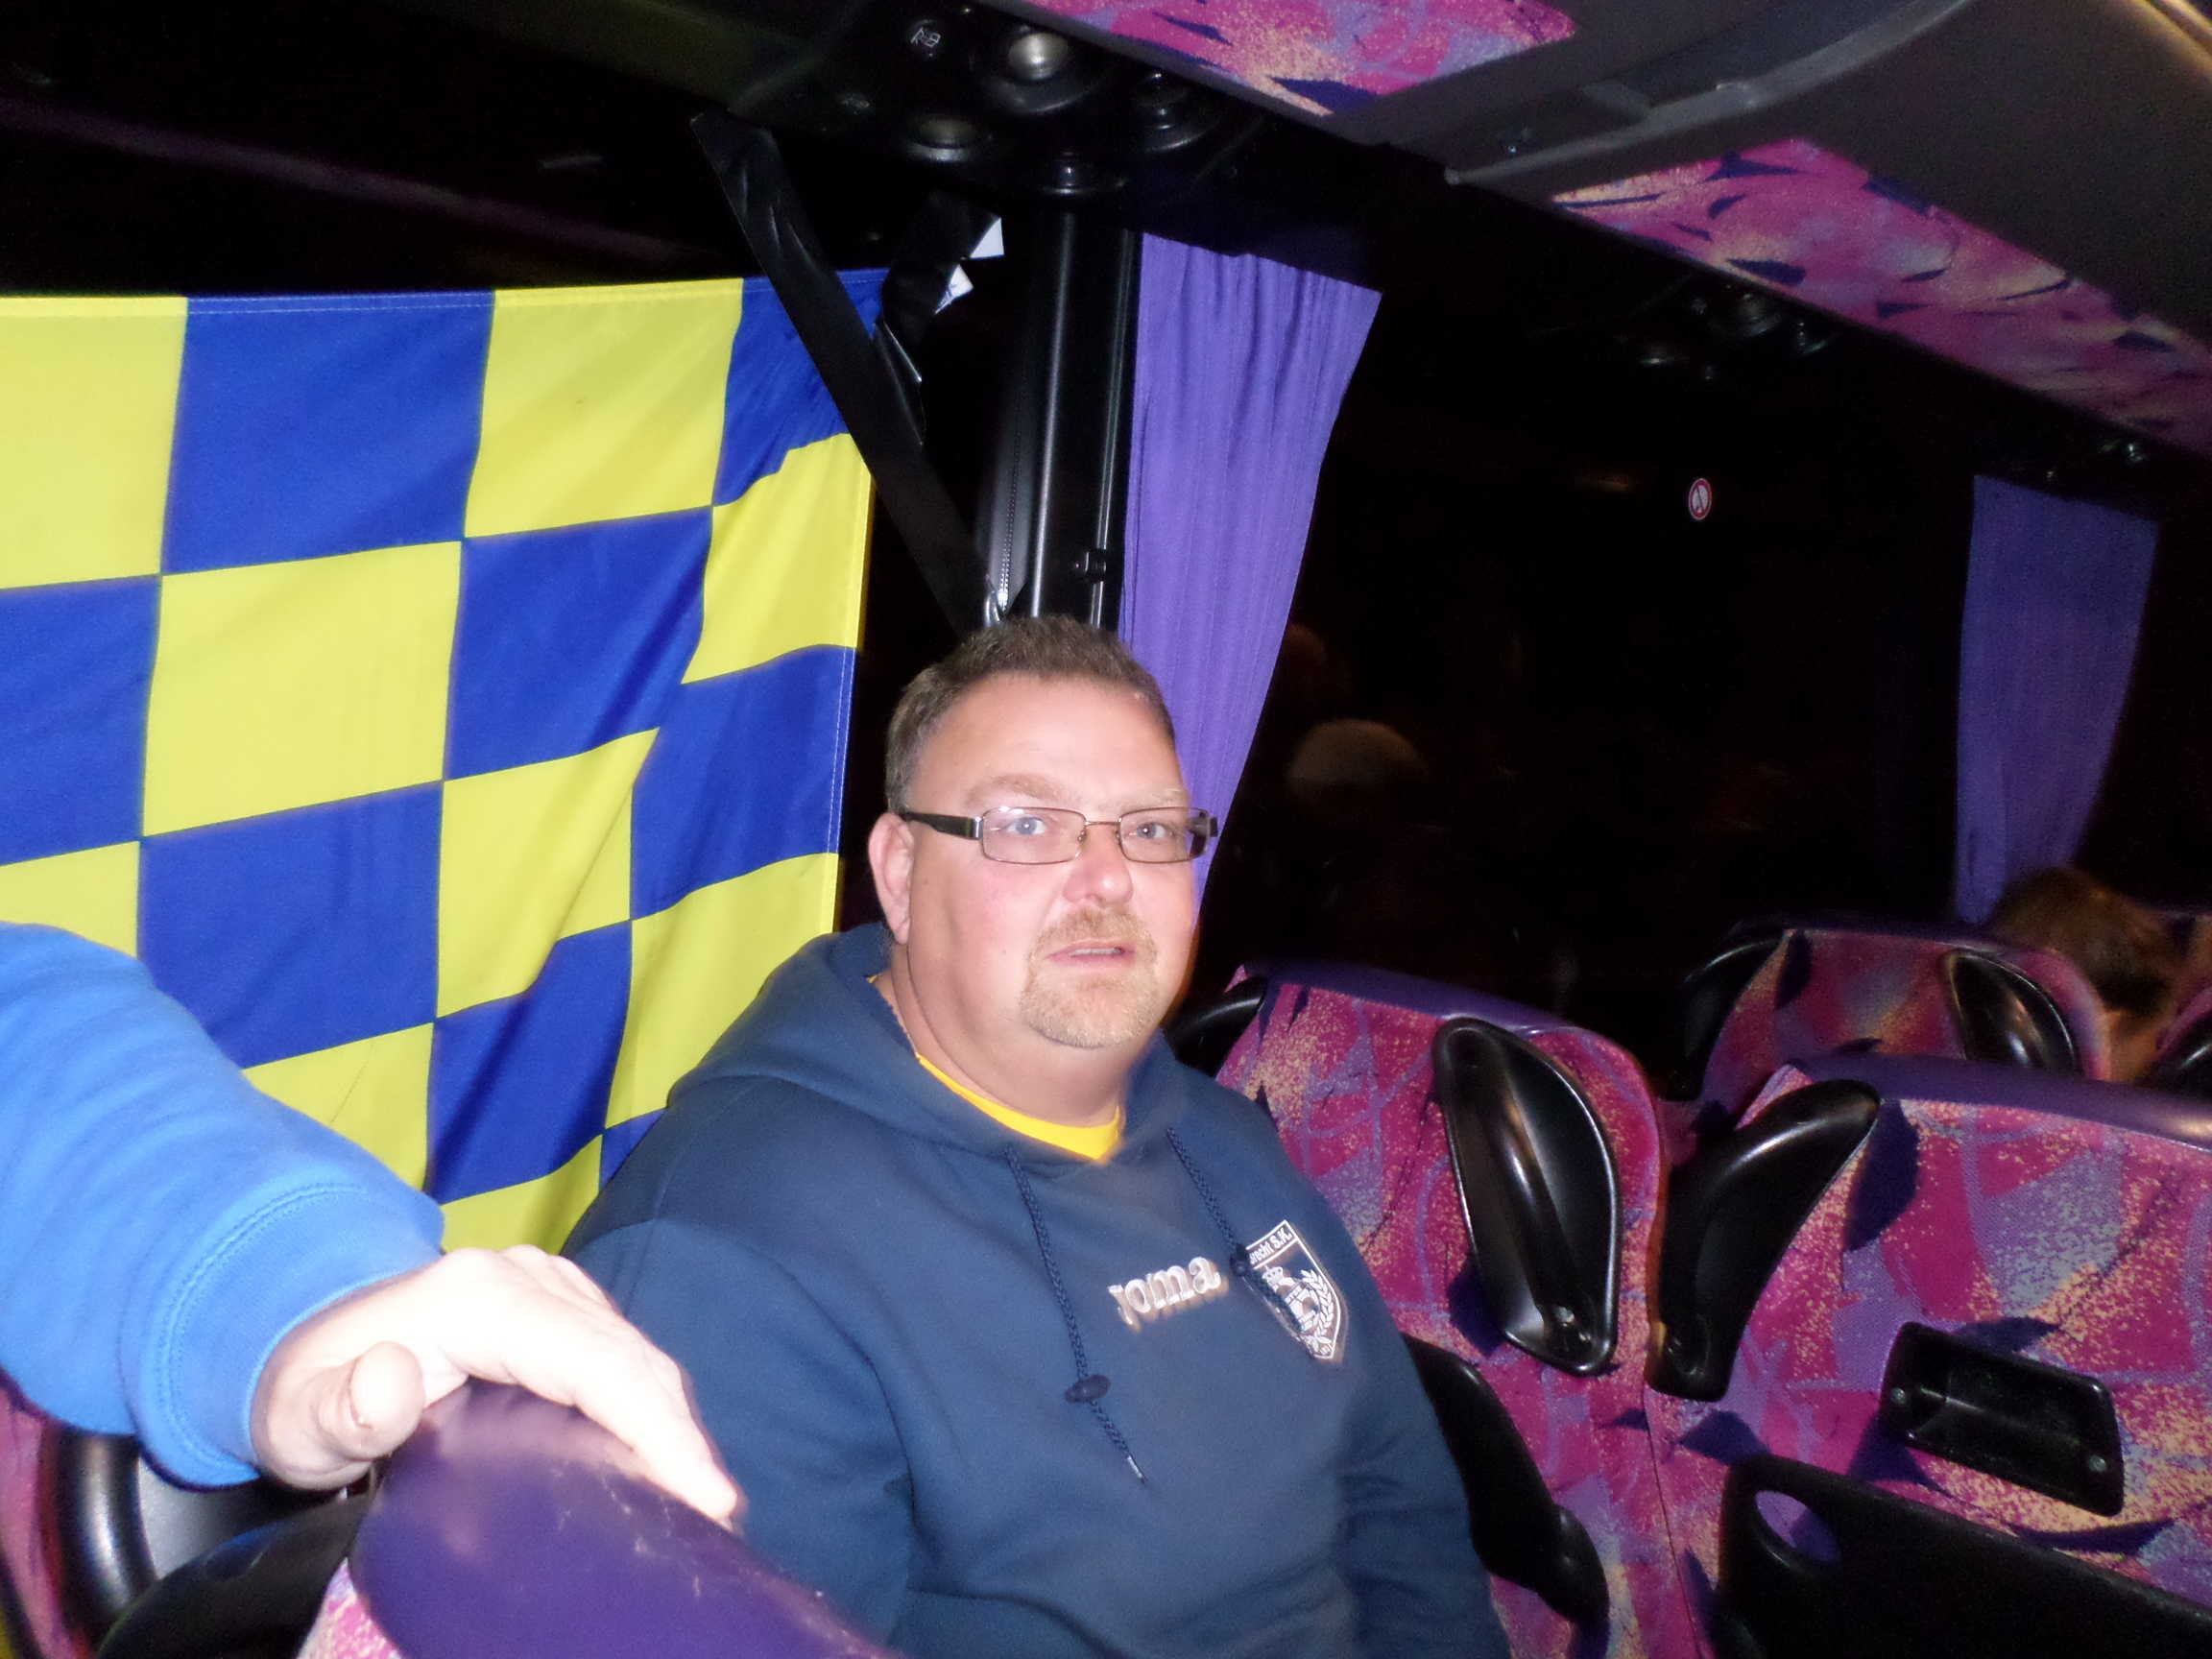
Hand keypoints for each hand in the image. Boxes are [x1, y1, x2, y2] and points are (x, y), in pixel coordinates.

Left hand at [248, 1246, 741, 1522]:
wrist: (298, 1334)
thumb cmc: (306, 1390)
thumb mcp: (300, 1416)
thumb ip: (341, 1410)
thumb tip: (395, 1378)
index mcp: (479, 1301)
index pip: (595, 1363)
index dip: (655, 1427)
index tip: (701, 1496)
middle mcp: (525, 1279)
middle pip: (630, 1357)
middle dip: (681, 1436)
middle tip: (715, 1518)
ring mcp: (546, 1284)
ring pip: (634, 1352)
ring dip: (672, 1422)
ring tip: (699, 1499)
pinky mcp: (557, 1300)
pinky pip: (619, 1350)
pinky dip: (650, 1403)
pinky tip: (663, 1456)